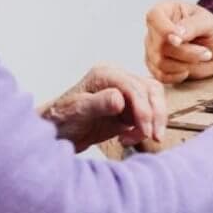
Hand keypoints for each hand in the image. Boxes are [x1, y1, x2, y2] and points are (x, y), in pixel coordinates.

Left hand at [41, 64, 166, 152]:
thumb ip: (99, 104)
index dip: (143, 108)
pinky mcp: (128, 109)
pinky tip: (128, 138)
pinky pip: (147, 114)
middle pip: (149, 89)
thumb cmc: (61, 119)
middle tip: (153, 136)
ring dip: (153, 120)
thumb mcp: (77, 112)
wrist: (57, 133)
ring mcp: (124, 93)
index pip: (133, 86)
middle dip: (155, 113)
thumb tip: (120, 99)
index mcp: (105, 74)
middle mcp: (117, 79)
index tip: (145, 130)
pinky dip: (145, 127)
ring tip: (138, 137)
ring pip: (153, 99)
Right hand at [144, 0, 212, 84]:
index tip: (180, 40)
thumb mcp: (208, 23)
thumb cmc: (212, 30)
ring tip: (200, 59)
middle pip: (159, 44)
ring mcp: (153, 48)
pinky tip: (188, 71)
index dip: (165, 30)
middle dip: (185, 52)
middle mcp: (155, 28)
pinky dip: (175, 76)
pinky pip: (159, 75)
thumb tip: (175, 35)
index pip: (154, 17)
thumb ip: (192, 26)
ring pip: (160, 62)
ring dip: (184, 65)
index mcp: (166, 10)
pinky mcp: (155, 66)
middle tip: (206, 53)